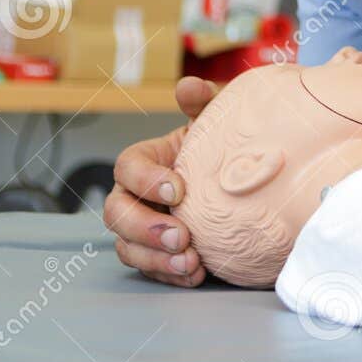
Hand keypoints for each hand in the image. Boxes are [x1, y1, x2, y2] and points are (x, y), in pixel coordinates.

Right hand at [104, 76, 217, 286]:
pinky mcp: (158, 253)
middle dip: (144, 227)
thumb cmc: (224, 148)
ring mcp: (144, 227)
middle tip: (180, 236)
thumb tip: (189, 86)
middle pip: (116, 213)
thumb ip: (204, 102)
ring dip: (155, 259)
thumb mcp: (218, 123)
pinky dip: (170, 275)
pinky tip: (195, 275)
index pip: (126, 167)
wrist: (246, 186)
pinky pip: (151, 269)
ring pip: (127, 247)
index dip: (145, 178)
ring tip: (190, 263)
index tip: (179, 188)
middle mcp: (136, 196)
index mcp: (147, 161)